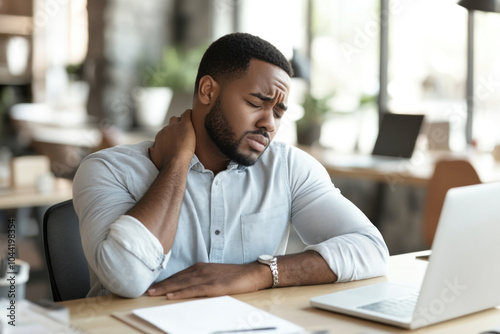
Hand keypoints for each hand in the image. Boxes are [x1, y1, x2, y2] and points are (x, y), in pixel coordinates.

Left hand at [147, 262, 269, 299]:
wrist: (251, 273)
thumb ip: (201, 279)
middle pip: (176, 279)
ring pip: (181, 283)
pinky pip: (193, 290)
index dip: (165, 282)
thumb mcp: (214, 275)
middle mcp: (200, 270)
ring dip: (165, 289)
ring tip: (152, 294)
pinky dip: (180, 292)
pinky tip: (170, 296)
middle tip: (146, 292)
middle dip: (161, 285)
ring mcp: (206, 277)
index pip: (178, 275)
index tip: (153, 287)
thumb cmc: (234, 276)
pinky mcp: (213, 286)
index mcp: (200, 268)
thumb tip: (188, 287)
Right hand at [149, 109, 195, 169]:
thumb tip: (150, 149)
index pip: (166, 131)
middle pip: (172, 122)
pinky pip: (187, 114)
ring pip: (178, 118)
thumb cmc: (165, 164)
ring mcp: (175, 126)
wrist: (174, 163)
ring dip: (183, 121)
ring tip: (189, 126)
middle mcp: (166, 129)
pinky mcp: (185, 125)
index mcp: (160, 136)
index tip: (177, 138)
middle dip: (177, 125)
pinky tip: (193, 116)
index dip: (172, 134)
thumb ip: (152, 152)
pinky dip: (189, 114)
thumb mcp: (155, 158)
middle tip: (184, 132)